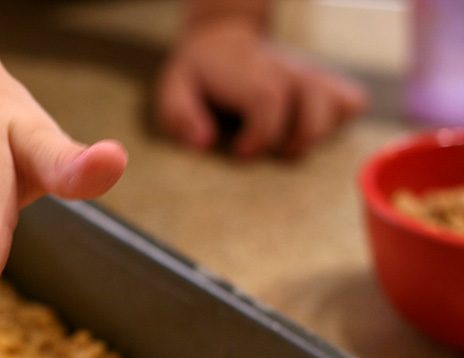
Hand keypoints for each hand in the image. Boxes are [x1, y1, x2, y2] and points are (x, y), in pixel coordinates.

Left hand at [156, 18, 366, 157]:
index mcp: (251, 76)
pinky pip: (351, 102)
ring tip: (292, 143)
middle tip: (270, 148)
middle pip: (315, 106)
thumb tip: (203, 144)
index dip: (259, 135)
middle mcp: (287, 74)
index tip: (242, 152)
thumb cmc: (199, 72)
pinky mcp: (322, 83)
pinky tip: (315, 128)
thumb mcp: (176, 88)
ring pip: (340, 105)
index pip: (268, 101)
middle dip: (296, 139)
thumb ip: (182, 115)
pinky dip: (340, 119)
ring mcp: (308, 77)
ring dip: (321, 133)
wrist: (223, 37)